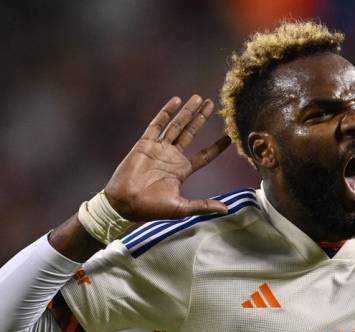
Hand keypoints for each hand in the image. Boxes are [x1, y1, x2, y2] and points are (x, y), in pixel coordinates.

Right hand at [104, 95, 230, 221]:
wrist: (126, 204)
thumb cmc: (152, 209)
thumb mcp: (182, 208)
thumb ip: (203, 205)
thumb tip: (226, 210)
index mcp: (181, 170)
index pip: (204, 155)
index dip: (216, 147)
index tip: (229, 138)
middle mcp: (171, 157)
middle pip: (191, 133)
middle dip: (201, 118)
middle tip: (212, 104)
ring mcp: (159, 149)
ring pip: (177, 125)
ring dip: (187, 111)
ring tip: (199, 98)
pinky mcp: (145, 144)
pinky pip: (157, 125)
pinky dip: (166, 112)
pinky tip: (176, 101)